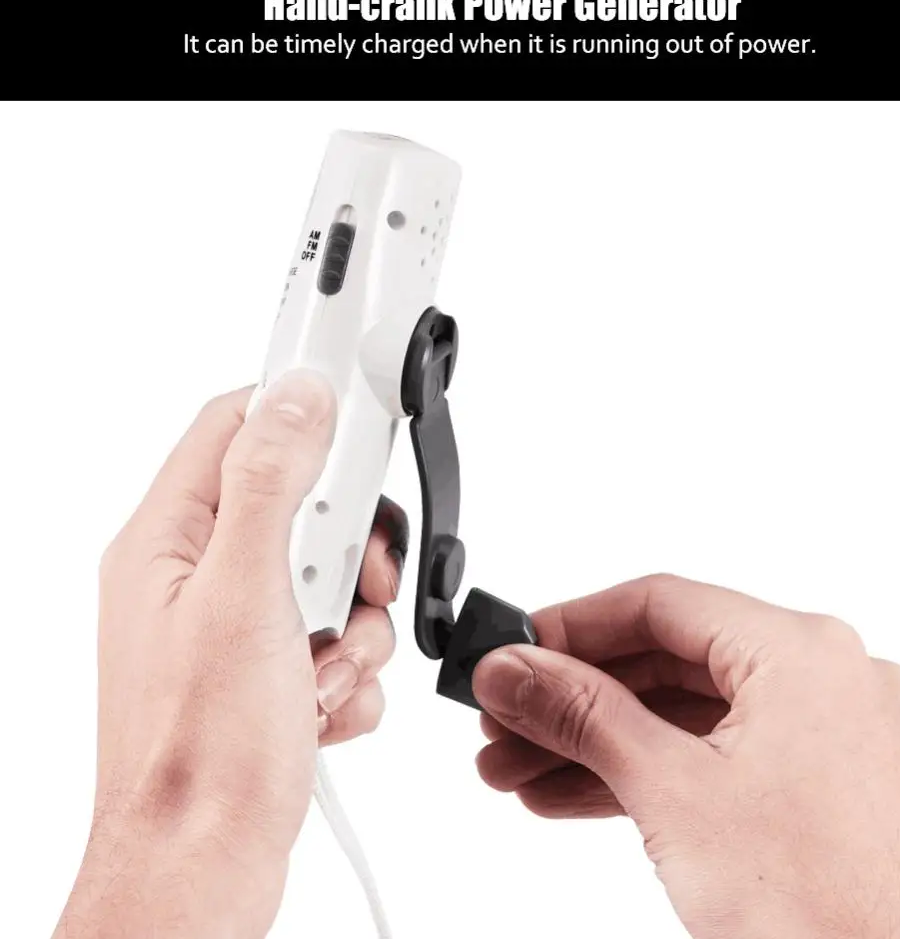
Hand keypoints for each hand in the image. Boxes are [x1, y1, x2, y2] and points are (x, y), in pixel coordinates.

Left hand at [53, 371, 404, 938]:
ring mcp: (234, 626)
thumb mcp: (244, 596)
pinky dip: (347, 671)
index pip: (238, 422)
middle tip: (351, 586)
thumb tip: (299, 395)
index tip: (360, 414)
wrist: (202, 872)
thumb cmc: (200, 754)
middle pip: (303, 505)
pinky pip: (335, 636)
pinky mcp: (266, 670)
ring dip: (354, 625)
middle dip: (348, 551)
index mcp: (170, 540)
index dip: (303, 408)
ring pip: (331, 577)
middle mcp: (198, 576)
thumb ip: (270, 483)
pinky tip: (316, 709)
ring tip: (324, 673)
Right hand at [472, 574, 899, 938]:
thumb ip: (580, 716)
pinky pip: (709, 753)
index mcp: (803, 652)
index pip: (661, 604)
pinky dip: (642, 770)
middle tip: (506, 717)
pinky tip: (572, 791)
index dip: (573, 625)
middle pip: (665, 660)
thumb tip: (512, 670)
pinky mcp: (814, 782)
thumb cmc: (821, 915)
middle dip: (574, 698)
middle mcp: (822, 678)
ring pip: (681, 713)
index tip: (515, 647)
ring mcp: (823, 732)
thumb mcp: (670, 792)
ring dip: (596, 740)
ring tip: (519, 767)